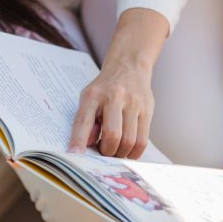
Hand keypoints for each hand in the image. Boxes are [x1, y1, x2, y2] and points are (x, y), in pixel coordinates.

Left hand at [68, 8, 167, 158]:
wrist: (129, 65)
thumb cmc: (105, 88)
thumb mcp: (89, 97)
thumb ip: (85, 121)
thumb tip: (85, 146)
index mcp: (94, 95)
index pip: (84, 120)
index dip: (78, 140)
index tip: (74, 156)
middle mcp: (115, 96)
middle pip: (112, 135)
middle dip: (106, 152)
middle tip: (103, 152)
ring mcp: (133, 103)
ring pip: (129, 141)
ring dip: (120, 154)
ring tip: (115, 151)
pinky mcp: (147, 110)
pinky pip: (142, 141)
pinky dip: (133, 153)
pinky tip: (127, 151)